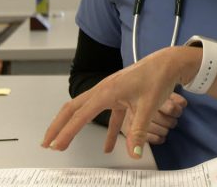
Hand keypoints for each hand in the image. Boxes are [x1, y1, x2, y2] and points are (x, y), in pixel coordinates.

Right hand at [42, 46, 198, 158]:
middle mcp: (104, 90)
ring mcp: (111, 92)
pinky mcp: (120, 95)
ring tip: (65, 142)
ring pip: (85, 109)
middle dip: (58, 126)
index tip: (56, 146)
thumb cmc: (157, 78)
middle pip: (73, 109)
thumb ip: (139, 132)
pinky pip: (107, 115)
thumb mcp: (148, 107)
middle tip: (47, 143)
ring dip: (74, 125)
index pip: (80, 116)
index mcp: (106, 92)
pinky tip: (109, 147)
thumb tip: (133, 154)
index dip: (66, 133)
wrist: (169, 62)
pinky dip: (106, 131)